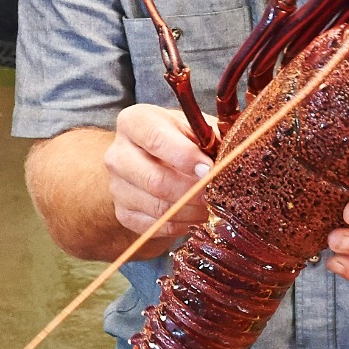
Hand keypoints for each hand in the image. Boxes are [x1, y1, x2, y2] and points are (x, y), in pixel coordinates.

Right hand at [103, 103, 211, 247]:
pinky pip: (156, 226)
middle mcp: (117, 154)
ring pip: (158, 208)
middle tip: (216, 194)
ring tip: (212, 206)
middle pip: (155, 180)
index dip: (185, 156)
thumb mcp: (196, 127)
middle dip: (192, 191)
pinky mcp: (124, 213)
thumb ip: (211, 138)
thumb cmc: (181, 138)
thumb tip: (232, 157)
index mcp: (134, 122)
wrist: (154, 158)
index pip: (155, 138)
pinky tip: (196, 215)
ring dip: (192, 211)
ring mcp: (117, 187)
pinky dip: (182, 225)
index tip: (209, 168)